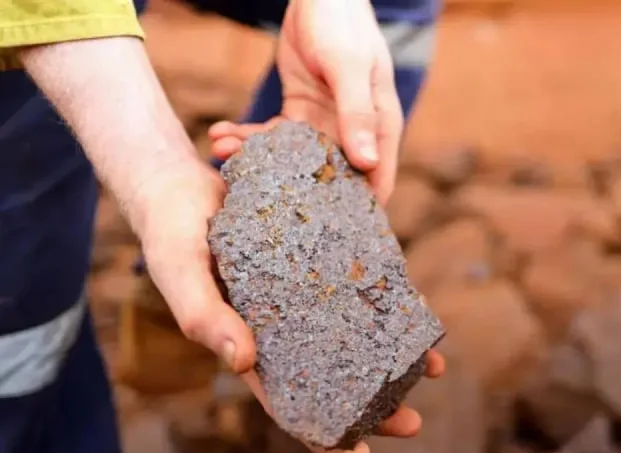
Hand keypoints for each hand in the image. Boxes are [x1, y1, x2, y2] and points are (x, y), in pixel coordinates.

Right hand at [133, 160, 444, 452]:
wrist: (181, 179)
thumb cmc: (171, 232)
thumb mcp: (180, 272)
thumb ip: (203, 316)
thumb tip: (242, 362)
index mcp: (247, 342)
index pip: (286, 399)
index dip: (320, 432)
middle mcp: (280, 324)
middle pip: (331, 373)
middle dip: (371, 402)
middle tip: (411, 419)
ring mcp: (301, 291)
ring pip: (350, 333)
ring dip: (389, 352)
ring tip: (432, 366)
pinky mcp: (316, 255)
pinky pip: (355, 285)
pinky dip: (382, 298)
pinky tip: (411, 308)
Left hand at [209, 0, 402, 204]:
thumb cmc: (344, 25)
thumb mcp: (349, 67)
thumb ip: (357, 113)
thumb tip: (367, 164)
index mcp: (379, 127)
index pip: (377, 181)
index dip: (359, 214)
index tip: (327, 239)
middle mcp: (353, 132)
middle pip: (329, 179)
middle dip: (292, 193)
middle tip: (255, 202)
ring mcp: (324, 125)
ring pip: (292, 160)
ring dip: (258, 162)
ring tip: (224, 156)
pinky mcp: (298, 113)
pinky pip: (272, 136)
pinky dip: (247, 137)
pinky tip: (221, 135)